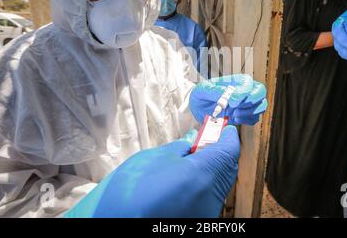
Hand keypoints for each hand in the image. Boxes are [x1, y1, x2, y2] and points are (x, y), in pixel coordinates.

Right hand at [64, 126, 239, 217]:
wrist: (117, 222)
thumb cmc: (133, 187)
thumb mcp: (155, 158)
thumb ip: (180, 148)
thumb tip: (193, 142)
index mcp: (203, 172)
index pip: (229, 149)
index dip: (226, 135)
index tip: (220, 126)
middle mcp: (212, 194)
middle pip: (227, 166)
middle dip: (219, 150)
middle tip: (205, 139)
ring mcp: (207, 210)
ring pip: (219, 183)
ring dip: (212, 167)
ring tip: (193, 158)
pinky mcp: (199, 221)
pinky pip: (209, 196)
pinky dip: (204, 183)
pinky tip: (187, 178)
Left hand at [189, 74, 267, 125]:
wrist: (198, 108)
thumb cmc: (201, 95)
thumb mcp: (202, 90)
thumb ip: (214, 91)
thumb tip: (229, 96)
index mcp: (235, 81)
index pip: (247, 83)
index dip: (243, 93)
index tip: (232, 102)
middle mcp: (244, 90)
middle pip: (260, 91)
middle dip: (252, 101)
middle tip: (237, 108)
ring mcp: (246, 103)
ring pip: (260, 106)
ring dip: (248, 112)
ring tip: (233, 114)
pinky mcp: (245, 115)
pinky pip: (254, 118)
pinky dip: (246, 120)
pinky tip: (234, 119)